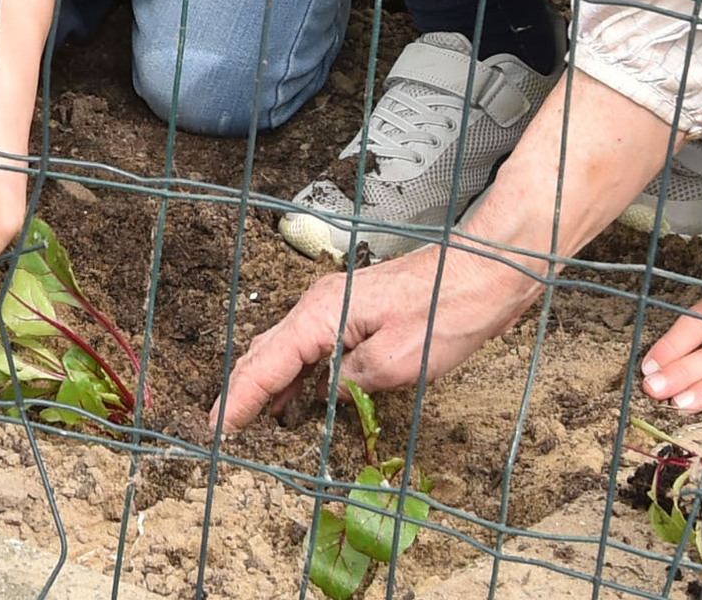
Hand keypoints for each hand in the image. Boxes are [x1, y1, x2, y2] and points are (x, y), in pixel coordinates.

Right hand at [213, 243, 540, 431]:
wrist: (482, 273)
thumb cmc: (446, 311)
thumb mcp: (397, 362)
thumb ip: (352, 383)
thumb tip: (331, 392)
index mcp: (323, 314)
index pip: (267, 363)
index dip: (241, 399)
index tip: (219, 428)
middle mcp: (320, 305)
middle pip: (267, 352)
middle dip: (243, 390)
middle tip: (223, 428)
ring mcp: (336, 305)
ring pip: (288, 348)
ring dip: (268, 383)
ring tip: (249, 418)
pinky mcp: (355, 312)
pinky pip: (312, 346)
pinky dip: (296, 372)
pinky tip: (297, 396)